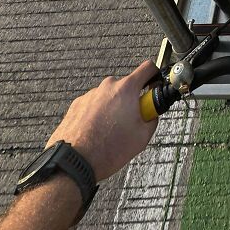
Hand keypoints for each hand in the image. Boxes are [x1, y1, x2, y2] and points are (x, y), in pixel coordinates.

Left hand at [46, 61, 158, 180]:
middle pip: (126, 86)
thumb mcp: (142, 137)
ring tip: (110, 132)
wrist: (75, 162)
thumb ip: (152, 119)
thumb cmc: (107, 150)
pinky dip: (97, 115)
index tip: (154, 86)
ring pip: (109, 96)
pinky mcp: (77, 104)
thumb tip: (152, 114)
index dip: (155, 76)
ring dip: (113, 108)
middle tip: (130, 121)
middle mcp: (107, 86)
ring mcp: (90, 94)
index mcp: (126, 89)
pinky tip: (97, 132)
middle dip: (131, 100)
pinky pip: (94, 105)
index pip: (148, 68)